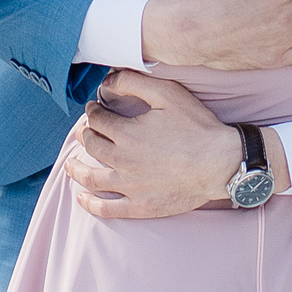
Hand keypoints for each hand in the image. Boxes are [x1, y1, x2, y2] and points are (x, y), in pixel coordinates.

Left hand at [65, 70, 253, 219]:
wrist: (221, 163)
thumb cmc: (197, 126)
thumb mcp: (167, 94)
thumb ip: (133, 83)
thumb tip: (106, 82)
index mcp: (126, 133)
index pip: (97, 120)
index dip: (93, 111)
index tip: (95, 108)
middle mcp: (122, 160)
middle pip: (91, 146)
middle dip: (86, 134)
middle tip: (87, 131)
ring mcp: (130, 186)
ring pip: (91, 178)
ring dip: (77, 169)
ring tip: (70, 164)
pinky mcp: (140, 206)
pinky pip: (107, 208)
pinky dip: (90, 204)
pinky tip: (81, 198)